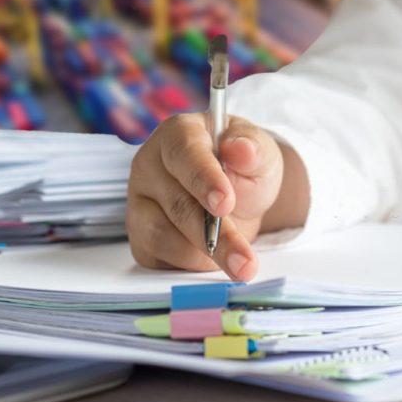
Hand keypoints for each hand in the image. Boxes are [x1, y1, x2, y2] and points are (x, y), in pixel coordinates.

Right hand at [127, 113, 307, 280]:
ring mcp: (141, 203)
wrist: (239, 197)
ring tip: (240, 265)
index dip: (203, 178)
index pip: (184, 153)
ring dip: (205, 256)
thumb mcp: (260, 154)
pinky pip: (159, 257)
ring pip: (162, 236)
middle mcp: (150, 166)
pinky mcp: (141, 237)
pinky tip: (216, 263)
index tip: (225, 203)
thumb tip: (242, 148)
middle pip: (177, 204)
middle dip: (216, 235)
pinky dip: (190, 266)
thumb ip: (254, 149)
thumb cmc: (244, 168)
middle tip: (244, 259)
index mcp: (178, 136)